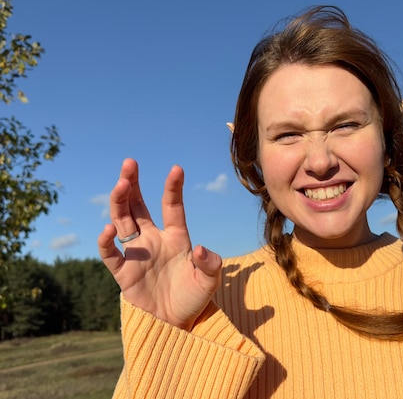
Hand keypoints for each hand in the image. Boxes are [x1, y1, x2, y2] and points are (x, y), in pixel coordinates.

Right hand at [98, 159, 221, 329]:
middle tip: (129, 163)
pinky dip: (106, 241)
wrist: (176, 325)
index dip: (173, 188)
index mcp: (176, 238)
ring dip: (119, 202)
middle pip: (139, 206)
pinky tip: (109, 228)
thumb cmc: (193, 299)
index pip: (172, 207)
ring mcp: (137, 254)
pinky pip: (111, 254)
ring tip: (120, 184)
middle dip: (133, 185)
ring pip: (122, 221)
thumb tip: (199, 249)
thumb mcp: (209, 281)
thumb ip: (210, 264)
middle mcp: (153, 240)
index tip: (177, 168)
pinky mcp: (123, 272)